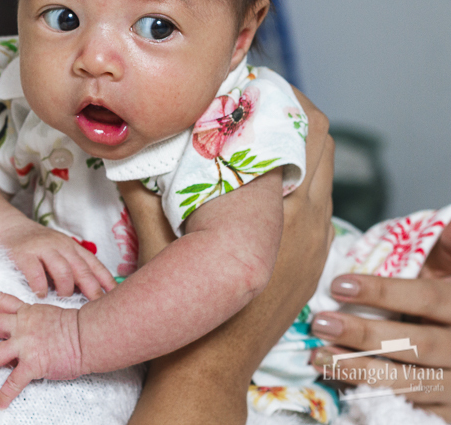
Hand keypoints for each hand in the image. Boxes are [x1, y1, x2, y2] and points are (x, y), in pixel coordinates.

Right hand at [0, 218, 115, 299]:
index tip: (117, 299)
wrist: (7, 227)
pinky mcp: (23, 254)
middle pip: (82, 270)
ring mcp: (42, 248)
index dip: (106, 282)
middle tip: (96, 308)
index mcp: (72, 247)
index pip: (94, 265)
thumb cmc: (36, 246)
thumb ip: (74, 267)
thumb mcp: (59, 251)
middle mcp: (60, 246)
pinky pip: (36, 273)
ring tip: (63, 300)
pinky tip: (41, 296)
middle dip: (92, 290)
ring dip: (66, 289)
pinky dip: (41, 288)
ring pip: (63, 271)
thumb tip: (95, 293)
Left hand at [0, 277, 83, 408]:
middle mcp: (22, 326)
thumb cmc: (77, 325)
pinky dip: (5, 395)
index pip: (0, 298)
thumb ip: (37, 321)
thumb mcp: (52, 315)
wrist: (89, 335)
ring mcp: (25, 345)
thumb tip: (33, 329)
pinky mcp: (33, 364)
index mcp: (27, 312)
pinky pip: (15, 382)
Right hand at [125, 88, 333, 424]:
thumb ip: (145, 193)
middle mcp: (310, 222)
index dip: (280, 98)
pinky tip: (258, 180)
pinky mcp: (313, 261)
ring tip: (252, 133)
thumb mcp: (157, 243)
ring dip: (293, 145)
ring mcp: (317, 243)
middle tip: (252, 99)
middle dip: (290, 113)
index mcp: (278, 211)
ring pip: (322, 173)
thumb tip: (128, 154)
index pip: (301, 132)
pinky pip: (317, 203)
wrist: (210, 368)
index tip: (251, 82)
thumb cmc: (184, 309)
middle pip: (321, 142)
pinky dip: (295, 179)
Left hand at [311, 213, 450, 422]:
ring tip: (317, 355)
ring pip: (408, 381)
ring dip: (358, 369)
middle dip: (364, 334)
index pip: (427, 299)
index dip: (384, 291)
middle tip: (320, 323)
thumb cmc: (448, 300)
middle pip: (415, 344)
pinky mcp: (444, 411)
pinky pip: (406, 408)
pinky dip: (370, 397)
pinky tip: (337, 383)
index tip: (339, 283)